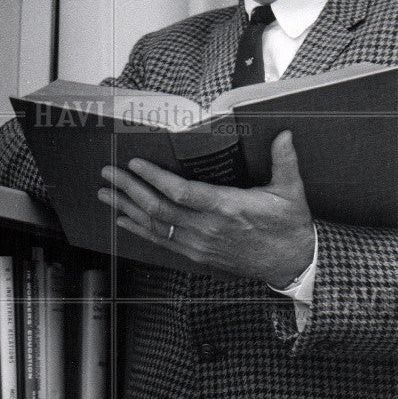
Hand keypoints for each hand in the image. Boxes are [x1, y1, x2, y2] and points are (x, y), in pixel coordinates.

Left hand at [97, 130, 314, 287]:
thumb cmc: (289, 226)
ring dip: (127, 209)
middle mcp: (207, 228)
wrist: (291, 264)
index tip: (133, 163)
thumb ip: (285, 161)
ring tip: (105, 194)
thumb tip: (286, 134)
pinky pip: (162, 242)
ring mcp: (199, 245)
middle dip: (129, 189)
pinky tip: (123, 220)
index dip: (154, 178)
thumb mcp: (291, 191)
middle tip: (107, 174)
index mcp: (227, 208)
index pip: (181, 192)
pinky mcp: (197, 255)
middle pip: (158, 208)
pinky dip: (139, 230)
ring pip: (155, 226)